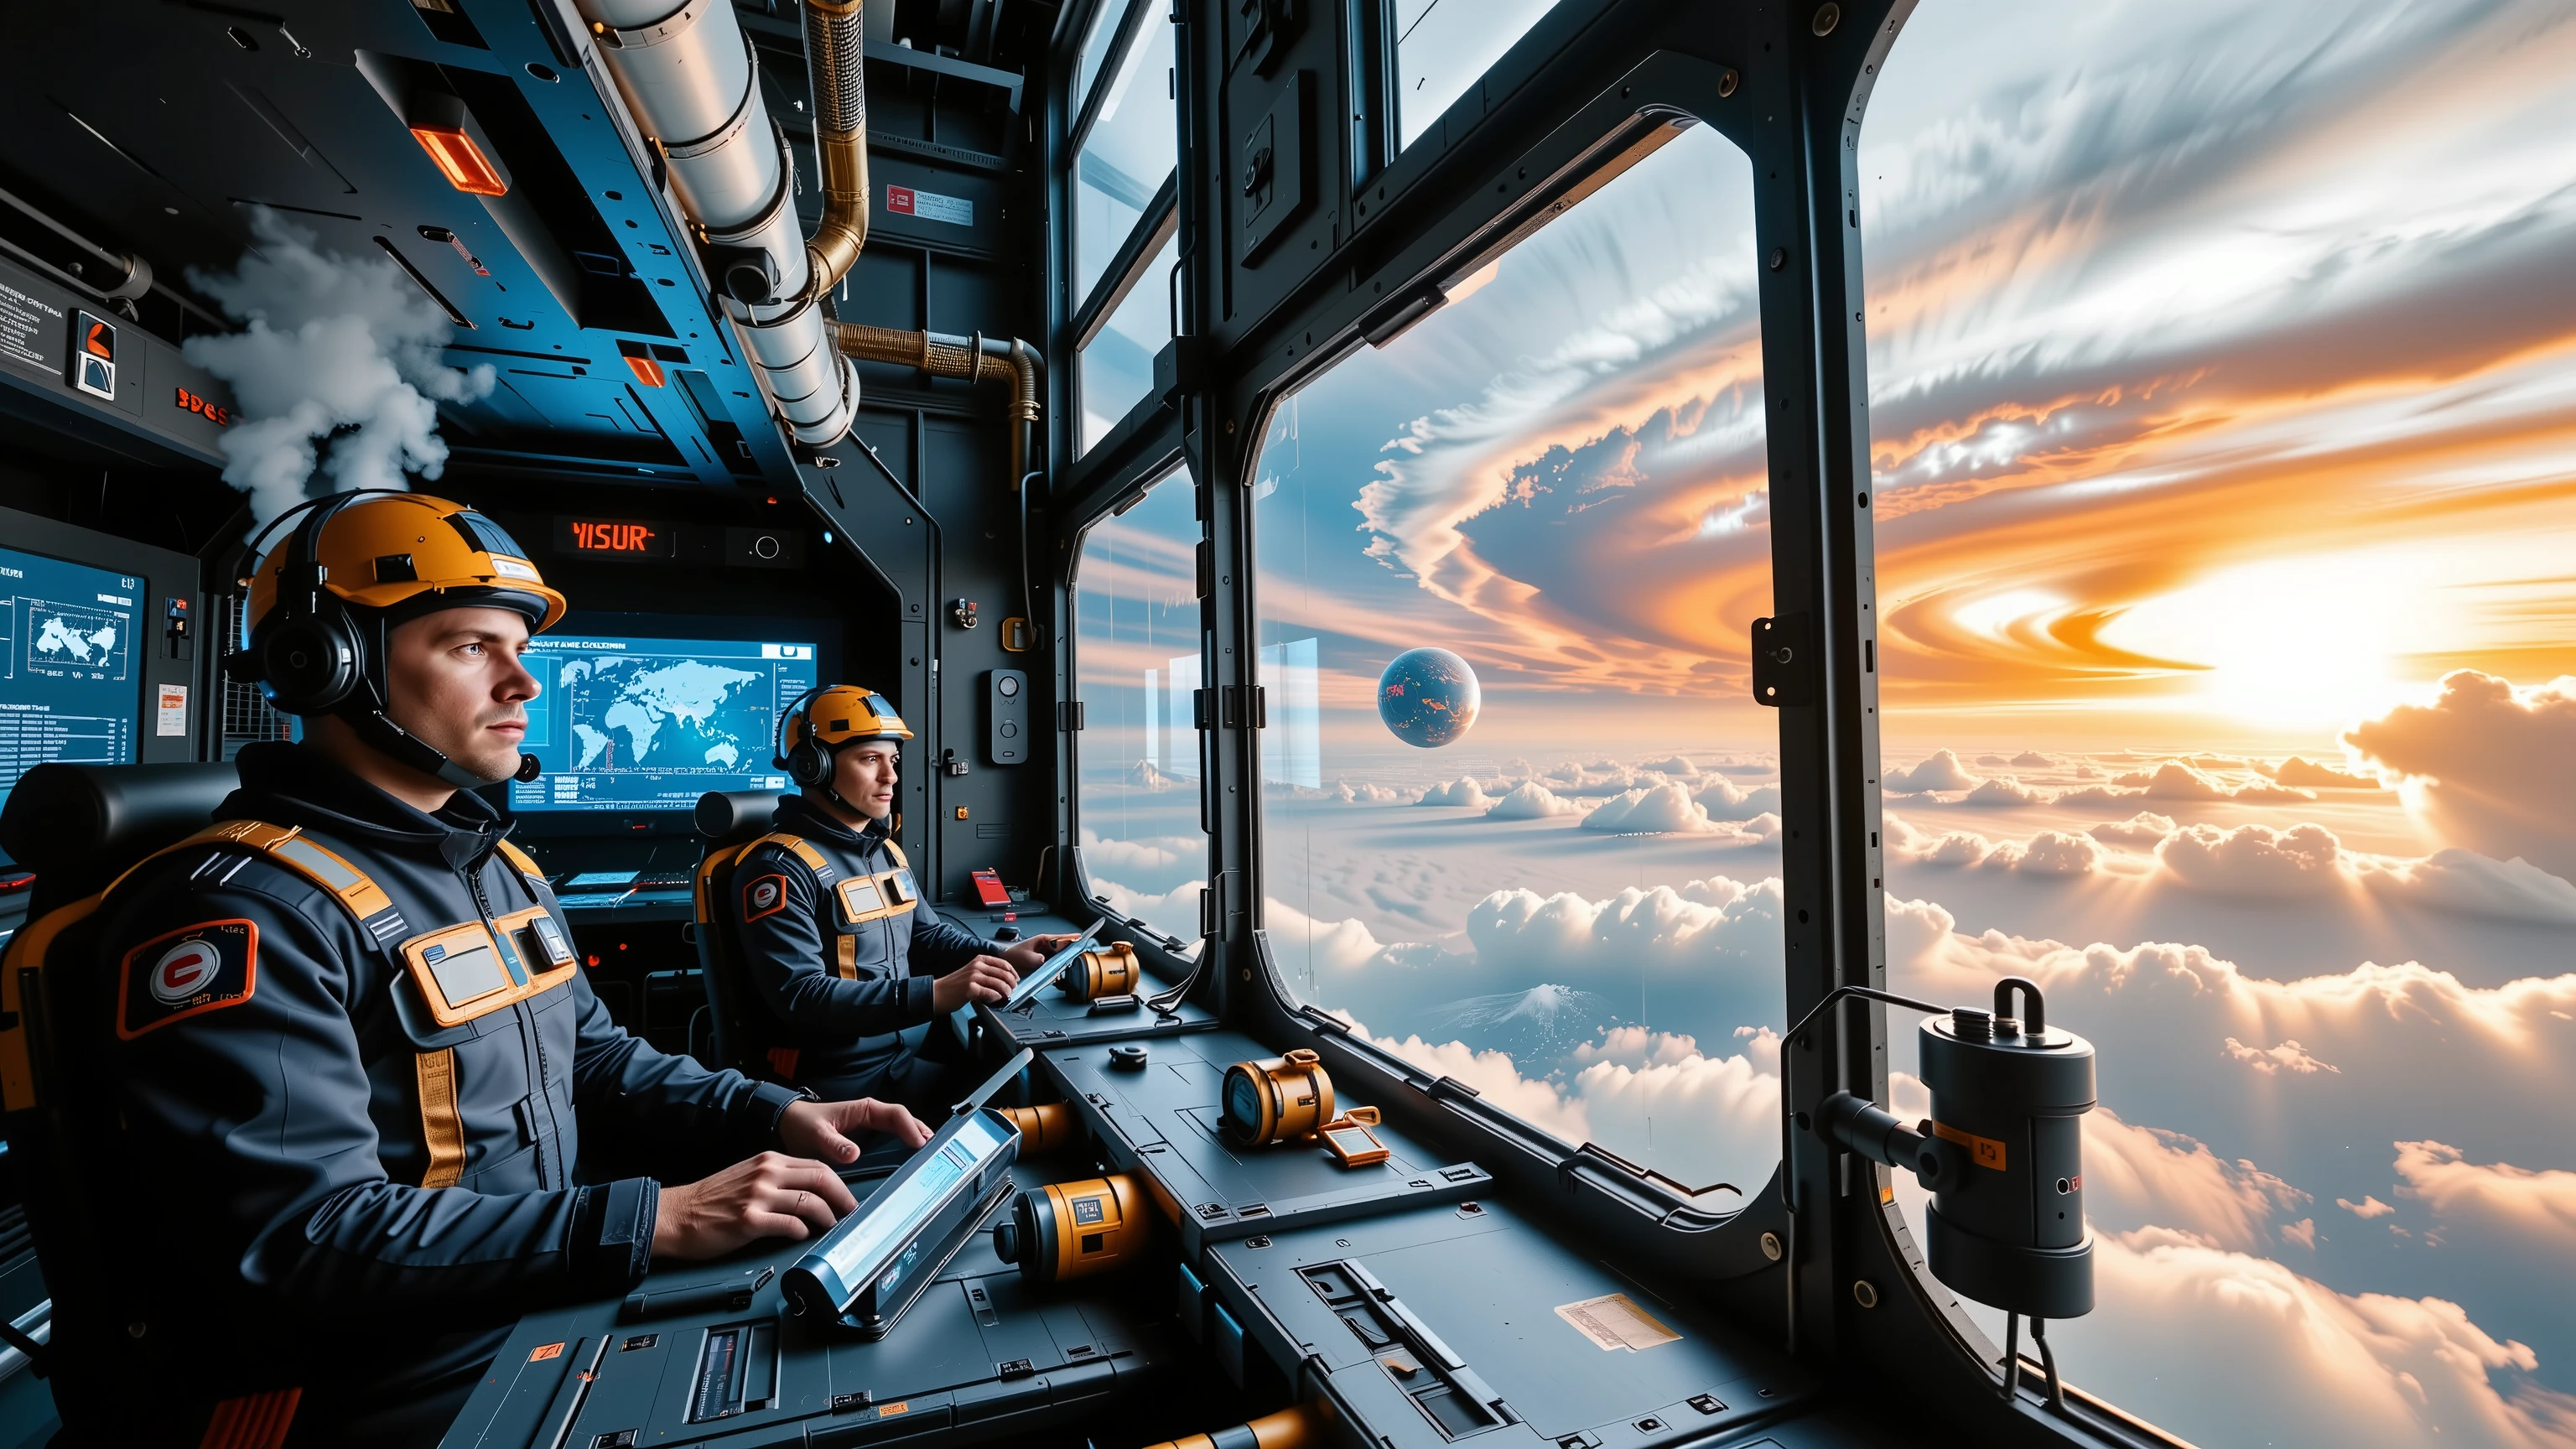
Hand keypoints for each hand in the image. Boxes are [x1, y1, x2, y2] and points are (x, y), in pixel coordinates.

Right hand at [650, 1151, 857, 1259]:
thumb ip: (776, 1179)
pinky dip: (803, 1232)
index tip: (847, 1198)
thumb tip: (808, 1193)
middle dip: (843, 1198)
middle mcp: (766, 1173)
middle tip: (852, 1213)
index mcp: (768, 1161)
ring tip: (831, 1227)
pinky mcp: (750, 1220)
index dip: (838, 1184)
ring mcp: (758, 1196)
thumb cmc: (709, 1200)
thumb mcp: (747, 1176)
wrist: (675, 1214)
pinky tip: (803, 1236)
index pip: (817, 1165)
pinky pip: (790, 1225)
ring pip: (810, 1200)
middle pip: (821, 1178)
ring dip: (828, 1217)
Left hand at [778, 1096, 930, 1165]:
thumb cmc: (803, 1125)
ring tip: (931, 1154)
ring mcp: (872, 1126)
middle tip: (936, 1150)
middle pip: (905, 1120)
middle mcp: (872, 1115)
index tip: (920, 1143)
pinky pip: (894, 1137)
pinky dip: (906, 1145)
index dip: (911, 1127)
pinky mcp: (869, 1136)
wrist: (790, 1125)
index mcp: (864, 1109)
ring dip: (917, 1137)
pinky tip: (912, 1158)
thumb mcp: (816, 1135)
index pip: (895, 1114)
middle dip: (921, 1131)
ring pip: (902, 1127)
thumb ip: (835, 1144)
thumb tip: (855, 1154)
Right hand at [932, 955, 1018, 1012]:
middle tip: (1012, 990)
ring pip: (999, 983)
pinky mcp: (970, 989)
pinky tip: (996, 999)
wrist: (938, 993)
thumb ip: (986, 973)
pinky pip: (990, 993)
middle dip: (1011, 983)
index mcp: (979, 960)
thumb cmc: (955, 985)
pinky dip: (996, 997)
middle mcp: (977, 966)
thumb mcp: (972, 972)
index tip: (1016, 979)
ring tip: (1005, 996)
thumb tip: (1004, 980)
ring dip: (1006, 992)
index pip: (1003, 963)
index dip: (1013, 972)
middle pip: (1003, 973)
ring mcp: (974, 977)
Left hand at [999, 932, 1080, 974]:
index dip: (1071, 938)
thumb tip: (1044, 960)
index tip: (1081, 938)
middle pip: (1063, 947)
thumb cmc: (1013, 956)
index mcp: (1043, 940)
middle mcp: (1047, 947)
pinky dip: (1057, 969)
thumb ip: (1036, 959)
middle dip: (1070, 951)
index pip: (1061, 938)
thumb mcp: (1025, 957)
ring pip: (1060, 957)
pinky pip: (1055, 965)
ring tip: (1066, 963)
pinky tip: (1057, 972)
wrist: (1006, 964)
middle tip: (1075, 954)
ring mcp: (1046, 956)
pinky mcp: (1045, 965)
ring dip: (1063, 961)